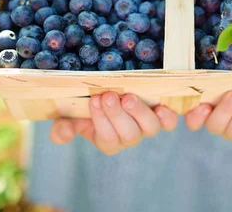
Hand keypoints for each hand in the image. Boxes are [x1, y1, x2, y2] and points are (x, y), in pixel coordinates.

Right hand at [49, 92, 177, 154]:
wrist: (108, 90)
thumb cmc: (86, 106)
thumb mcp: (69, 116)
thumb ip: (62, 128)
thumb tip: (64, 134)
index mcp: (108, 141)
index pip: (107, 139)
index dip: (101, 121)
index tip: (94, 100)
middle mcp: (130, 137)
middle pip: (129, 135)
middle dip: (117, 116)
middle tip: (108, 96)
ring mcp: (146, 126)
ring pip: (149, 128)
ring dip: (139, 113)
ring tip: (127, 97)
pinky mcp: (161, 115)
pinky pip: (169, 122)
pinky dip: (166, 116)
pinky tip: (160, 107)